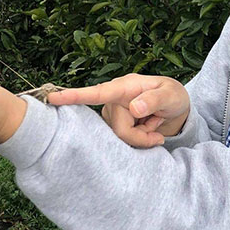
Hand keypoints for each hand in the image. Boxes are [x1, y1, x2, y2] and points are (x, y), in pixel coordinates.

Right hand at [47, 73, 189, 147]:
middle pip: (118, 129)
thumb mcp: (171, 94)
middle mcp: (114, 99)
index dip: (75, 96)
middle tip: (158, 132)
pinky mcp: (116, 126)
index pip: (98, 92)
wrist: (177, 109)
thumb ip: (155, 99)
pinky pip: (123, 142)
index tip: (53, 97)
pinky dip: (140, 140)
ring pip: (120, 138)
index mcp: (125, 86)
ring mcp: (114, 114)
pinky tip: (148, 129)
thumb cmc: (174, 96)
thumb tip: (134, 108)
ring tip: (153, 124)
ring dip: (141, 137)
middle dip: (140, 136)